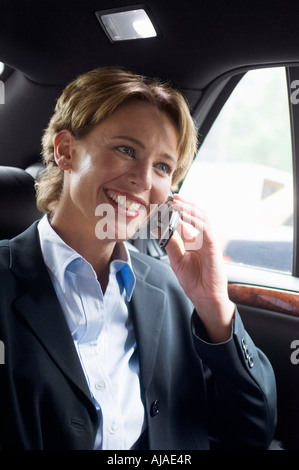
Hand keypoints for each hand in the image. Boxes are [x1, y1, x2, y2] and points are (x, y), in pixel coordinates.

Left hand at [165, 194, 234, 342]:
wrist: (204, 298)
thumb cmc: (194, 281)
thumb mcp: (177, 260)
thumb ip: (171, 244)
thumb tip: (160, 229)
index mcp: (195, 240)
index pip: (189, 220)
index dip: (179, 209)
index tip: (166, 202)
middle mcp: (204, 239)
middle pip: (198, 215)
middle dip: (186, 204)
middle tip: (173, 197)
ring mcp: (210, 243)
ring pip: (203, 219)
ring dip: (190, 210)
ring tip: (178, 204)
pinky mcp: (214, 249)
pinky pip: (207, 232)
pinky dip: (196, 223)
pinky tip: (185, 219)